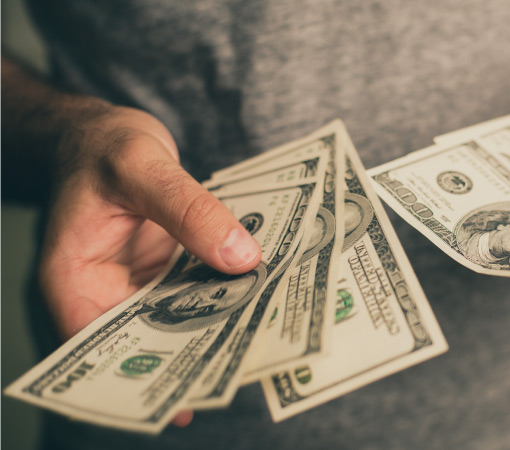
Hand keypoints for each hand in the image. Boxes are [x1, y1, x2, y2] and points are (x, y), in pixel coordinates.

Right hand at [38, 104, 261, 425]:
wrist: (106, 131)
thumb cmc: (104, 146)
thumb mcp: (142, 166)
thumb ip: (189, 209)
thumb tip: (242, 257)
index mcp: (74, 278)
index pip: (98, 345)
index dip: (142, 373)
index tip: (190, 389)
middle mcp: (104, 292)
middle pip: (146, 340)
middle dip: (192, 355)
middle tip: (243, 366)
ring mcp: (137, 285)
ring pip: (177, 320)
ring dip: (216, 327)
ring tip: (262, 340)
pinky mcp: (164, 272)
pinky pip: (195, 292)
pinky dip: (223, 296)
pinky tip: (260, 299)